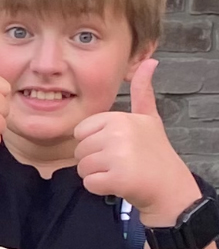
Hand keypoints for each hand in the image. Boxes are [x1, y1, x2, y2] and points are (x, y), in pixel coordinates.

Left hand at [75, 60, 198, 220]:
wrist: (169, 186)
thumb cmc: (154, 152)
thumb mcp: (148, 117)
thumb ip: (142, 91)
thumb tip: (149, 61)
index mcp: (118, 117)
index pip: (81, 132)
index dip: (94, 143)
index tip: (116, 147)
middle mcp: (117, 133)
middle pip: (79, 150)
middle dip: (95, 160)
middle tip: (119, 162)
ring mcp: (117, 155)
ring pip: (82, 168)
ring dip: (97, 174)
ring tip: (119, 171)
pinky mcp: (117, 177)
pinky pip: (89, 183)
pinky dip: (100, 188)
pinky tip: (119, 183)